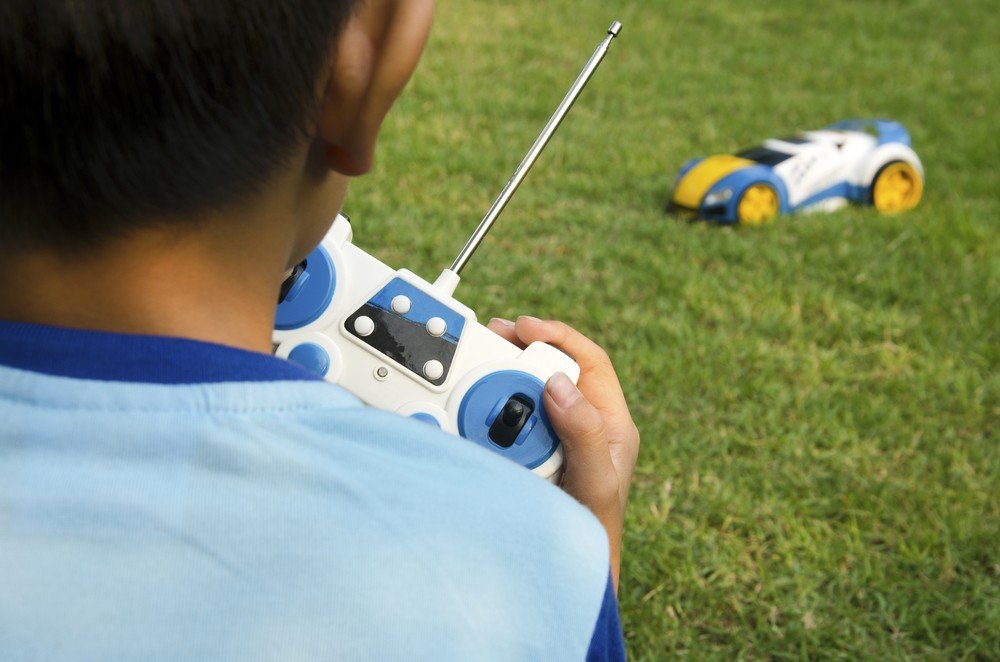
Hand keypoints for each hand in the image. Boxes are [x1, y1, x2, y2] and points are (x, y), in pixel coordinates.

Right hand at [486, 316, 639, 591]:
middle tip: (492, 335)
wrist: (574, 574)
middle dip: (523, 347)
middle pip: (555, 368)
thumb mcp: (595, 479)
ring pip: (529, 391)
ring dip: (504, 374)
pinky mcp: (530, 453)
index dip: (558, 336)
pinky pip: (511, 419)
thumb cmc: (592, 529)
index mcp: (610, 422)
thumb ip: (582, 431)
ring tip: (478, 362)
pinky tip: (474, 402)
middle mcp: (583, 424)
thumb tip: (558, 383)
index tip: (524, 328)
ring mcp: (555, 438)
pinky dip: (492, 405)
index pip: (590, 362)